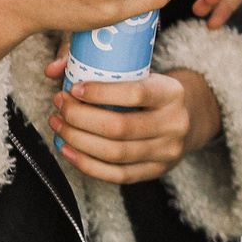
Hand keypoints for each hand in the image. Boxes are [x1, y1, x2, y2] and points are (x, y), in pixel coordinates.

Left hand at [45, 63, 221, 183]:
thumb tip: (54, 69)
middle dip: (80, 118)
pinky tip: (68, 150)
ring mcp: (166, 152)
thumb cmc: (152, 93)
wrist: (188, 118)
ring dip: (78, 140)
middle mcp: (174, 124)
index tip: (74, 88)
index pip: (135, 94)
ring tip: (59, 126)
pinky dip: (87, 164)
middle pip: (119, 127)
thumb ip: (100, 67)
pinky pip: (117, 175)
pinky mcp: (155, 171)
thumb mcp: (141, 73)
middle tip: (60, 107)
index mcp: (172, 93)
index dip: (100, 93)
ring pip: (115, 153)